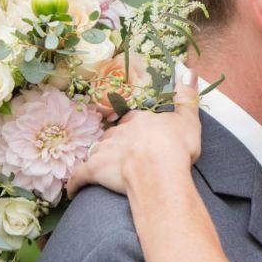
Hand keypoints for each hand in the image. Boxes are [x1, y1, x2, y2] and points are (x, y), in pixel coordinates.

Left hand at [66, 73, 202, 197]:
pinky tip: (73, 190)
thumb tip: (189, 71)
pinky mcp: (94, 170)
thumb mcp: (188, 119)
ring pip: (96, 152)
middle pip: (113, 135)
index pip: (132, 119)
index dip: (135, 128)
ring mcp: (104, 150)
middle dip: (116, 144)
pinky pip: (80, 176)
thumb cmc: (176, 146)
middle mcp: (118, 132)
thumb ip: (187, 96)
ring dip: (99, 159)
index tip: (140, 135)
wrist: (159, 171)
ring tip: (103, 169)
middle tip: (126, 155)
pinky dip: (75, 183)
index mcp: (139, 120)